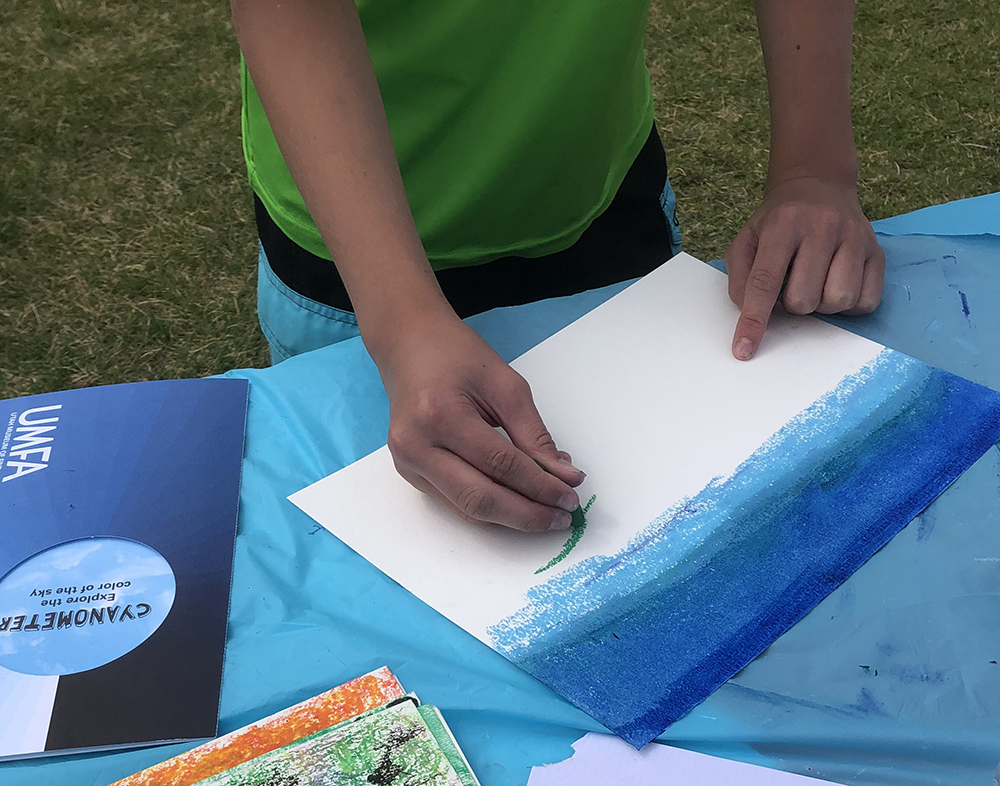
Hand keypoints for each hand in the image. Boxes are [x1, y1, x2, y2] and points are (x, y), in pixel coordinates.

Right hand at [377, 311, 584, 531]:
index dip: (540, 486)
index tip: (570, 496)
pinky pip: (456, 503)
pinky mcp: (410, 473)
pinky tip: (519, 503)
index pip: (500, 464)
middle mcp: (416, 445)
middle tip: (561, 517)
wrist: (409, 346)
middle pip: (480, 498)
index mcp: (440, 414)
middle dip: (527, 514)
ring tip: (546, 514)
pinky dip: (492, 508)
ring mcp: (408, 463)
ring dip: (512, 518)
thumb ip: (535, 436)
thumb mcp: (506, 386)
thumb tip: (564, 477)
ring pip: (467, 509)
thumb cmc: (457, 356)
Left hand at [724, 175, 884, 359]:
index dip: (753, 321)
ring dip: (821, 305)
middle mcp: (824, 227)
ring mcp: (856, 238)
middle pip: (803, 299)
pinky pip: (866, 302)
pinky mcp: (878, 252)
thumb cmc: (778, 221)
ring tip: (815, 282)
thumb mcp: (747, 238)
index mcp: (785, 224)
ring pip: (837, 302)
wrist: (817, 186)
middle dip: (791, 304)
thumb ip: (740, 275)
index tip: (743, 350)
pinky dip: (848, 305)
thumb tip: (747, 310)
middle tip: (792, 283)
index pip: (765, 282)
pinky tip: (836, 284)